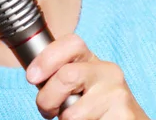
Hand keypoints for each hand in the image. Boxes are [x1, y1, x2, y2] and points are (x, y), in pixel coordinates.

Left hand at [25, 34, 149, 119]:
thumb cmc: (93, 105)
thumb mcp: (77, 84)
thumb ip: (58, 75)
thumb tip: (33, 75)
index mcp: (92, 60)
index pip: (71, 43)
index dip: (46, 58)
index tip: (32, 77)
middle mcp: (108, 71)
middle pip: (66, 76)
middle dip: (47, 99)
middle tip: (47, 111)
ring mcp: (117, 94)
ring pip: (73, 113)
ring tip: (74, 119)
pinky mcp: (124, 116)